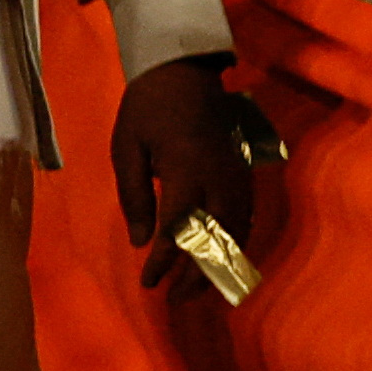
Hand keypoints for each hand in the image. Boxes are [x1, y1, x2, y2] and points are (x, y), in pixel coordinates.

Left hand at [110, 55, 260, 289]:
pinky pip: (245, 221)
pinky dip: (232, 247)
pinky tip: (218, 261)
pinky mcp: (243, 174)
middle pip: (214, 240)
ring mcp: (236, 177)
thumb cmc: (147, 107)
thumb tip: (140, 242)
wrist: (184, 70)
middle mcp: (218, 179)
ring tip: (196, 291)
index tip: (149, 283)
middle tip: (175, 300)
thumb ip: (133, 195)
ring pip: (235, 235)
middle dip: (196, 276)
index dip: (164, 262)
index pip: (177, 229)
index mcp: (186, 170)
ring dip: (217, 267)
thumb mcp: (126, 147)